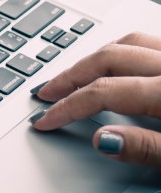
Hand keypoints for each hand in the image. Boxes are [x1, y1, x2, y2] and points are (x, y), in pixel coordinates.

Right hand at [31, 32, 160, 167]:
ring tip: (75, 74)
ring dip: (94, 58)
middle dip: (70, 76)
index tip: (46, 120)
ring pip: (128, 43)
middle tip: (47, 93)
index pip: (102, 93)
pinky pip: (147, 43)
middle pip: (107, 58)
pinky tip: (118, 65)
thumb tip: (103, 141)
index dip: (68, 108)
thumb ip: (147, 149)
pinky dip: (123, 50)